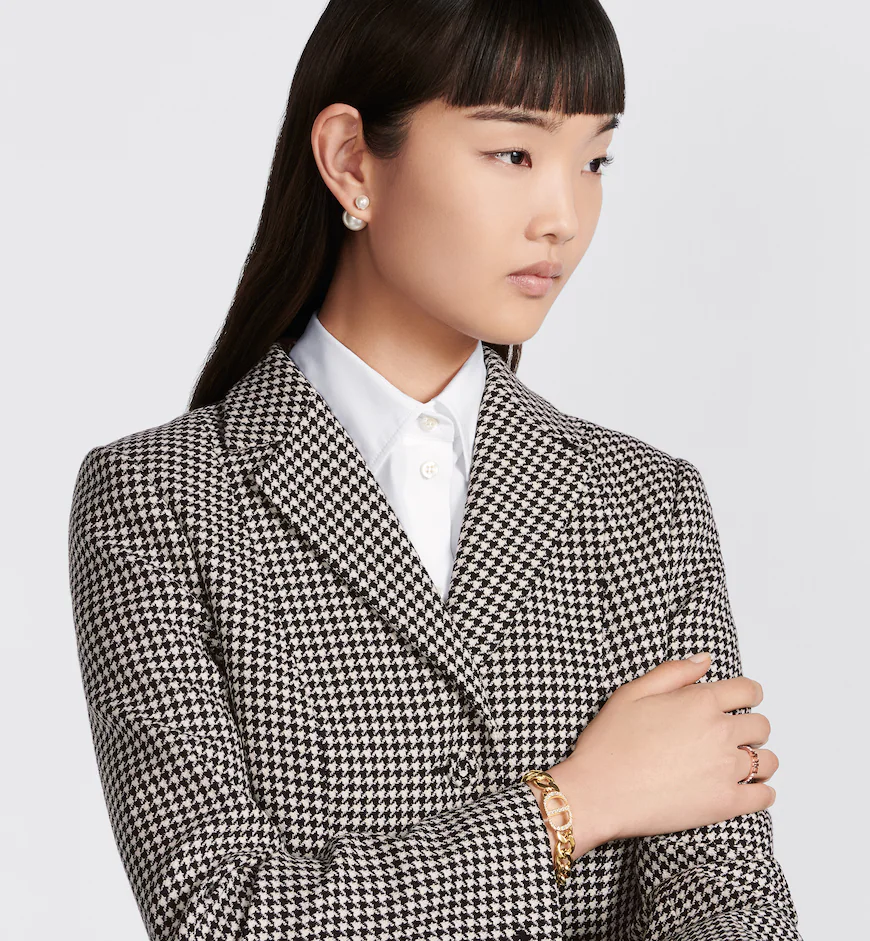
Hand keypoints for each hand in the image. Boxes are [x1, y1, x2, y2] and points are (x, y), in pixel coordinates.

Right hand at [541, 653, 778, 853]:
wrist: (599, 792)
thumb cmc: (609, 742)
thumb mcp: (631, 693)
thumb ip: (673, 672)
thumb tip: (705, 660)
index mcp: (699, 702)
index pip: (749, 690)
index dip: (749, 694)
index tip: (744, 701)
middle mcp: (720, 732)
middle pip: (761, 725)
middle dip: (750, 727)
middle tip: (731, 735)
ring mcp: (726, 769)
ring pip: (767, 761)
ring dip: (758, 759)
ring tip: (738, 764)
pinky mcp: (726, 804)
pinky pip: (765, 796)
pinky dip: (762, 792)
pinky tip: (746, 790)